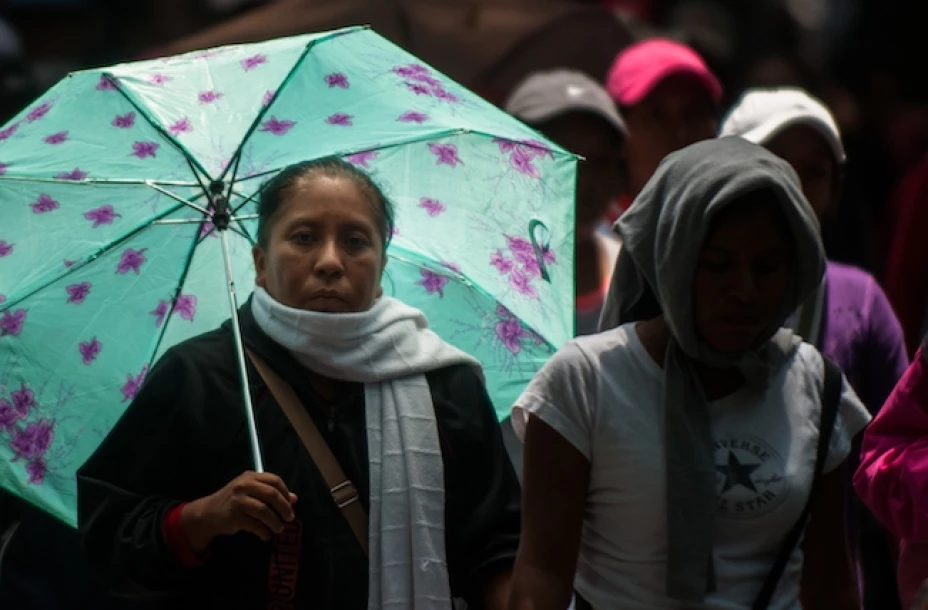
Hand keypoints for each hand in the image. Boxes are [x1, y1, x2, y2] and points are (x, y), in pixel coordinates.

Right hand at [180, 471, 297, 553]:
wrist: (208, 513)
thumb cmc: (234, 501)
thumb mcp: (251, 491)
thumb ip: (270, 492)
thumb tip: (294, 498)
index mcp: (250, 476)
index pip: (275, 480)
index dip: (286, 492)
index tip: (291, 503)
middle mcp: (244, 485)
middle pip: (272, 494)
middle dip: (284, 508)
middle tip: (290, 518)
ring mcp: (238, 500)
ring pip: (264, 511)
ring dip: (275, 522)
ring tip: (279, 529)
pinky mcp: (234, 516)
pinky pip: (255, 525)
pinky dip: (264, 532)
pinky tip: (266, 535)